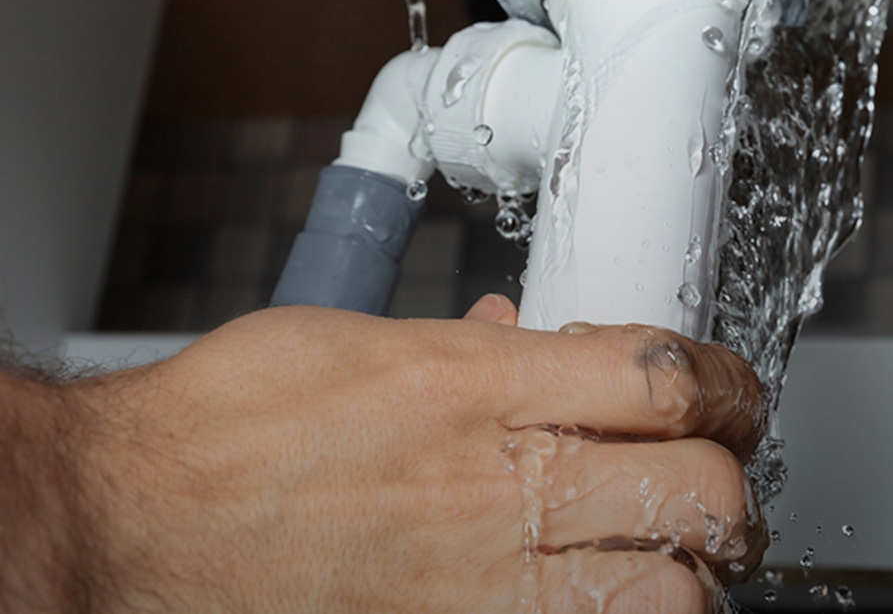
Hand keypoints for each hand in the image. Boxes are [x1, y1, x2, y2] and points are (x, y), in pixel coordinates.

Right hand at [71, 304, 764, 612]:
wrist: (134, 516)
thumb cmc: (235, 416)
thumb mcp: (363, 338)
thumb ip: (466, 342)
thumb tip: (526, 334)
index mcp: (475, 382)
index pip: (660, 375)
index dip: (722, 381)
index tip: (724, 386)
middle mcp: (492, 484)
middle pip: (699, 491)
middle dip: (729, 480)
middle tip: (715, 468)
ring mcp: (480, 584)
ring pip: (670, 598)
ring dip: (689, 569)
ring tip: (672, 548)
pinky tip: (598, 596)